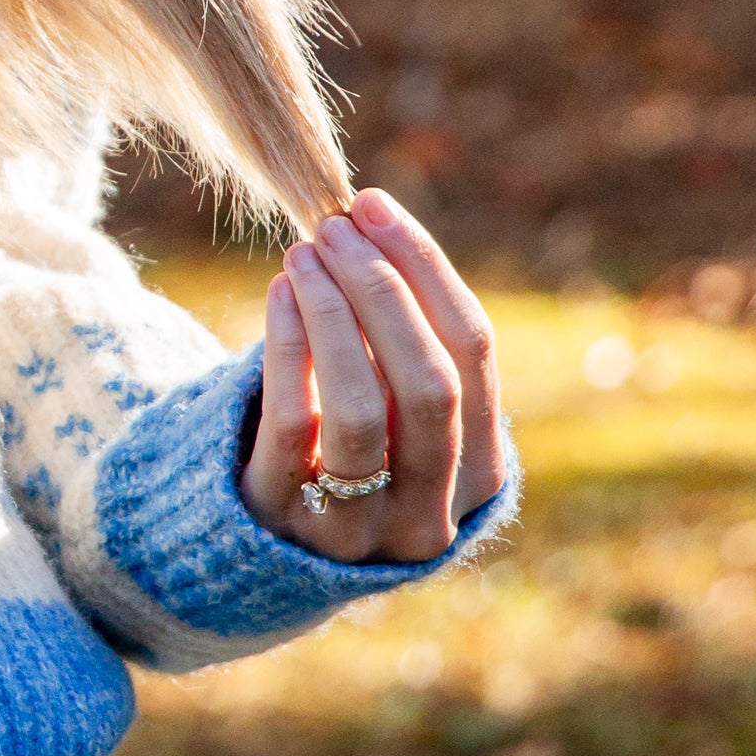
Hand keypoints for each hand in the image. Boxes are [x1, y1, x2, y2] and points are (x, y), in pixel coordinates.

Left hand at [242, 187, 506, 565]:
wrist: (274, 548)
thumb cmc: (351, 451)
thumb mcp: (400, 412)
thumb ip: (407, 340)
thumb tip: (372, 223)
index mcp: (481, 473)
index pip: (473, 352)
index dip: (426, 269)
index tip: (375, 207)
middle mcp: (431, 510)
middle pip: (427, 382)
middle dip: (381, 289)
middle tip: (334, 227)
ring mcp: (360, 526)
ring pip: (362, 407)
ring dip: (333, 313)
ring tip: (302, 255)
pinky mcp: (287, 520)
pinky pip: (294, 425)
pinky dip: (289, 346)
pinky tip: (278, 294)